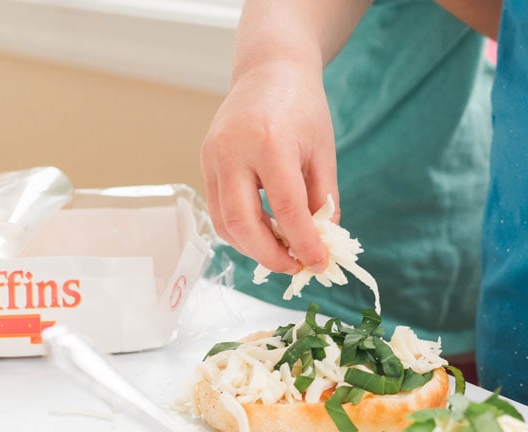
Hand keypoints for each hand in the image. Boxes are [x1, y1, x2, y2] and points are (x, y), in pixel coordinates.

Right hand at [200, 59, 337, 273]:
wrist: (268, 69)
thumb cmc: (302, 106)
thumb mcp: (323, 152)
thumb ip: (323, 200)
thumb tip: (321, 243)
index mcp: (270, 143)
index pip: (286, 209)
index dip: (304, 244)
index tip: (317, 263)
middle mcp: (233, 151)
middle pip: (242, 224)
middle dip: (269, 256)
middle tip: (294, 266)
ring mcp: (212, 156)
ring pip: (224, 223)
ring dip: (252, 247)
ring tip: (281, 251)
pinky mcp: (204, 161)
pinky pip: (218, 209)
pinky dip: (241, 229)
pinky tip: (264, 232)